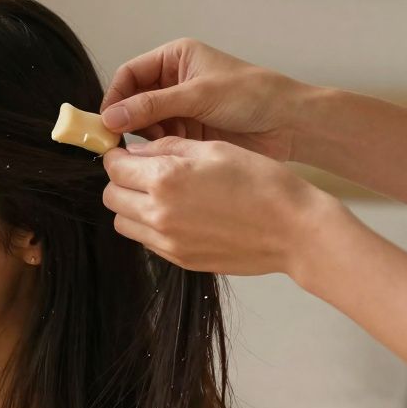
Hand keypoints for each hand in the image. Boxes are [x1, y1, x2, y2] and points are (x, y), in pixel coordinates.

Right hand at [100, 39, 306, 162]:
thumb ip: (151, 106)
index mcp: (175, 58)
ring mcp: (179, 107)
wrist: (289, 123)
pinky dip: (155, 148)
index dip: (115, 97)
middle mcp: (173, 80)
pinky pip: (158, 139)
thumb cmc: (252, 95)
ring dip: (140, 136)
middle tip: (117, 142)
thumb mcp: (198, 95)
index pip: (129, 74)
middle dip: (125, 119)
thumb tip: (109, 118)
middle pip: (131, 99)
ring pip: (142, 122)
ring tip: (149, 149)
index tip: (107, 122)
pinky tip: (161, 156)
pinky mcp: (187, 130)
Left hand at [101, 136, 332, 276]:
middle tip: (142, 172)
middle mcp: (159, 213)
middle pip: (111, 197)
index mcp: (166, 179)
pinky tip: (176, 213)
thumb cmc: (262, 183)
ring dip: (131, 206)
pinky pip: (145, 240)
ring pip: (123, 222)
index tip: (127, 153)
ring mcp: (167, 241)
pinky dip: (149, 225)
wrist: (295, 230)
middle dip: (121, 181)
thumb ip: (169, 148)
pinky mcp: (179, 259)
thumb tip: (138, 151)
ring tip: (159, 194)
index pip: (115, 167)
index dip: (118, 156)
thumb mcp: (214, 149)